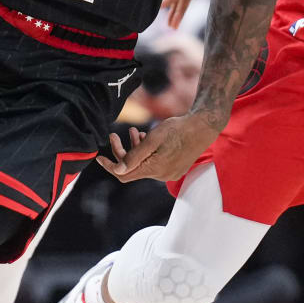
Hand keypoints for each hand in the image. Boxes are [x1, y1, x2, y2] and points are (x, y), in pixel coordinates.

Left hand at [96, 113, 221, 183]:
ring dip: (135, 150)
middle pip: (133, 169)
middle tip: (114, 135)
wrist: (204, 127)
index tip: (99, 158)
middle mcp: (162, 175)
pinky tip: (147, 138)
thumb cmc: (178, 129)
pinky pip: (154, 164)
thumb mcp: (152, 139)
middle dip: (122, 152)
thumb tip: (117, 170)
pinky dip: (147, 153)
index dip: (110, 166)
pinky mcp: (176, 168)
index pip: (124, 175)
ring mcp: (170, 173)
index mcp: (154, 169)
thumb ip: (134, 156)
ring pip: (144, 164)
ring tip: (134, 132)